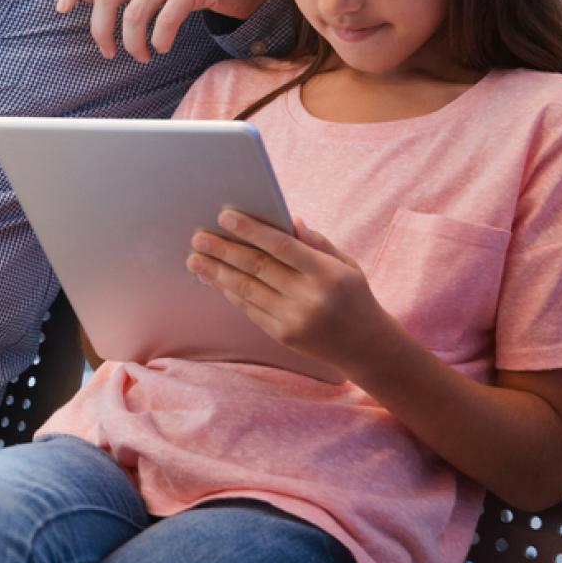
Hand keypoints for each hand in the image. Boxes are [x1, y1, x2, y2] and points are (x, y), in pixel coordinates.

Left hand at [186, 211, 391, 374]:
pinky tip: (214, 279)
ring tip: (195, 259)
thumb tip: (288, 220)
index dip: (251, 230)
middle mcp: (309, 297)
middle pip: (257, 267)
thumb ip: (316, 242)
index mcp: (327, 273)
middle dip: (223, 250)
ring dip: (217, 272)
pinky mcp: (282, 335)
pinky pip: (249, 308)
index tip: (225, 216)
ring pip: (247, 289)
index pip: (282, 246)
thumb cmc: (353, 295)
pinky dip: (229, 292)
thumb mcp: (346, 264)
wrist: (366, 346)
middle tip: (198, 237)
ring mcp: (294, 319)